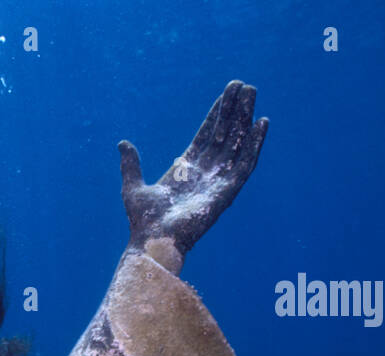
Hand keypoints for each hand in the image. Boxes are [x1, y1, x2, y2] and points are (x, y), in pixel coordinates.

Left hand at [118, 80, 268, 257]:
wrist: (152, 240)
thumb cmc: (143, 221)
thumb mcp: (133, 186)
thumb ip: (131, 164)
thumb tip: (123, 143)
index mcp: (186, 170)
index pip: (206, 135)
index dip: (217, 115)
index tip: (227, 93)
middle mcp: (205, 173)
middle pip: (224, 135)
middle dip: (234, 111)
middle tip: (244, 86)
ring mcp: (217, 181)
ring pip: (236, 143)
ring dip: (245, 119)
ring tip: (252, 94)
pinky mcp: (227, 191)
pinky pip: (245, 164)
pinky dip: (255, 144)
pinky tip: (262, 124)